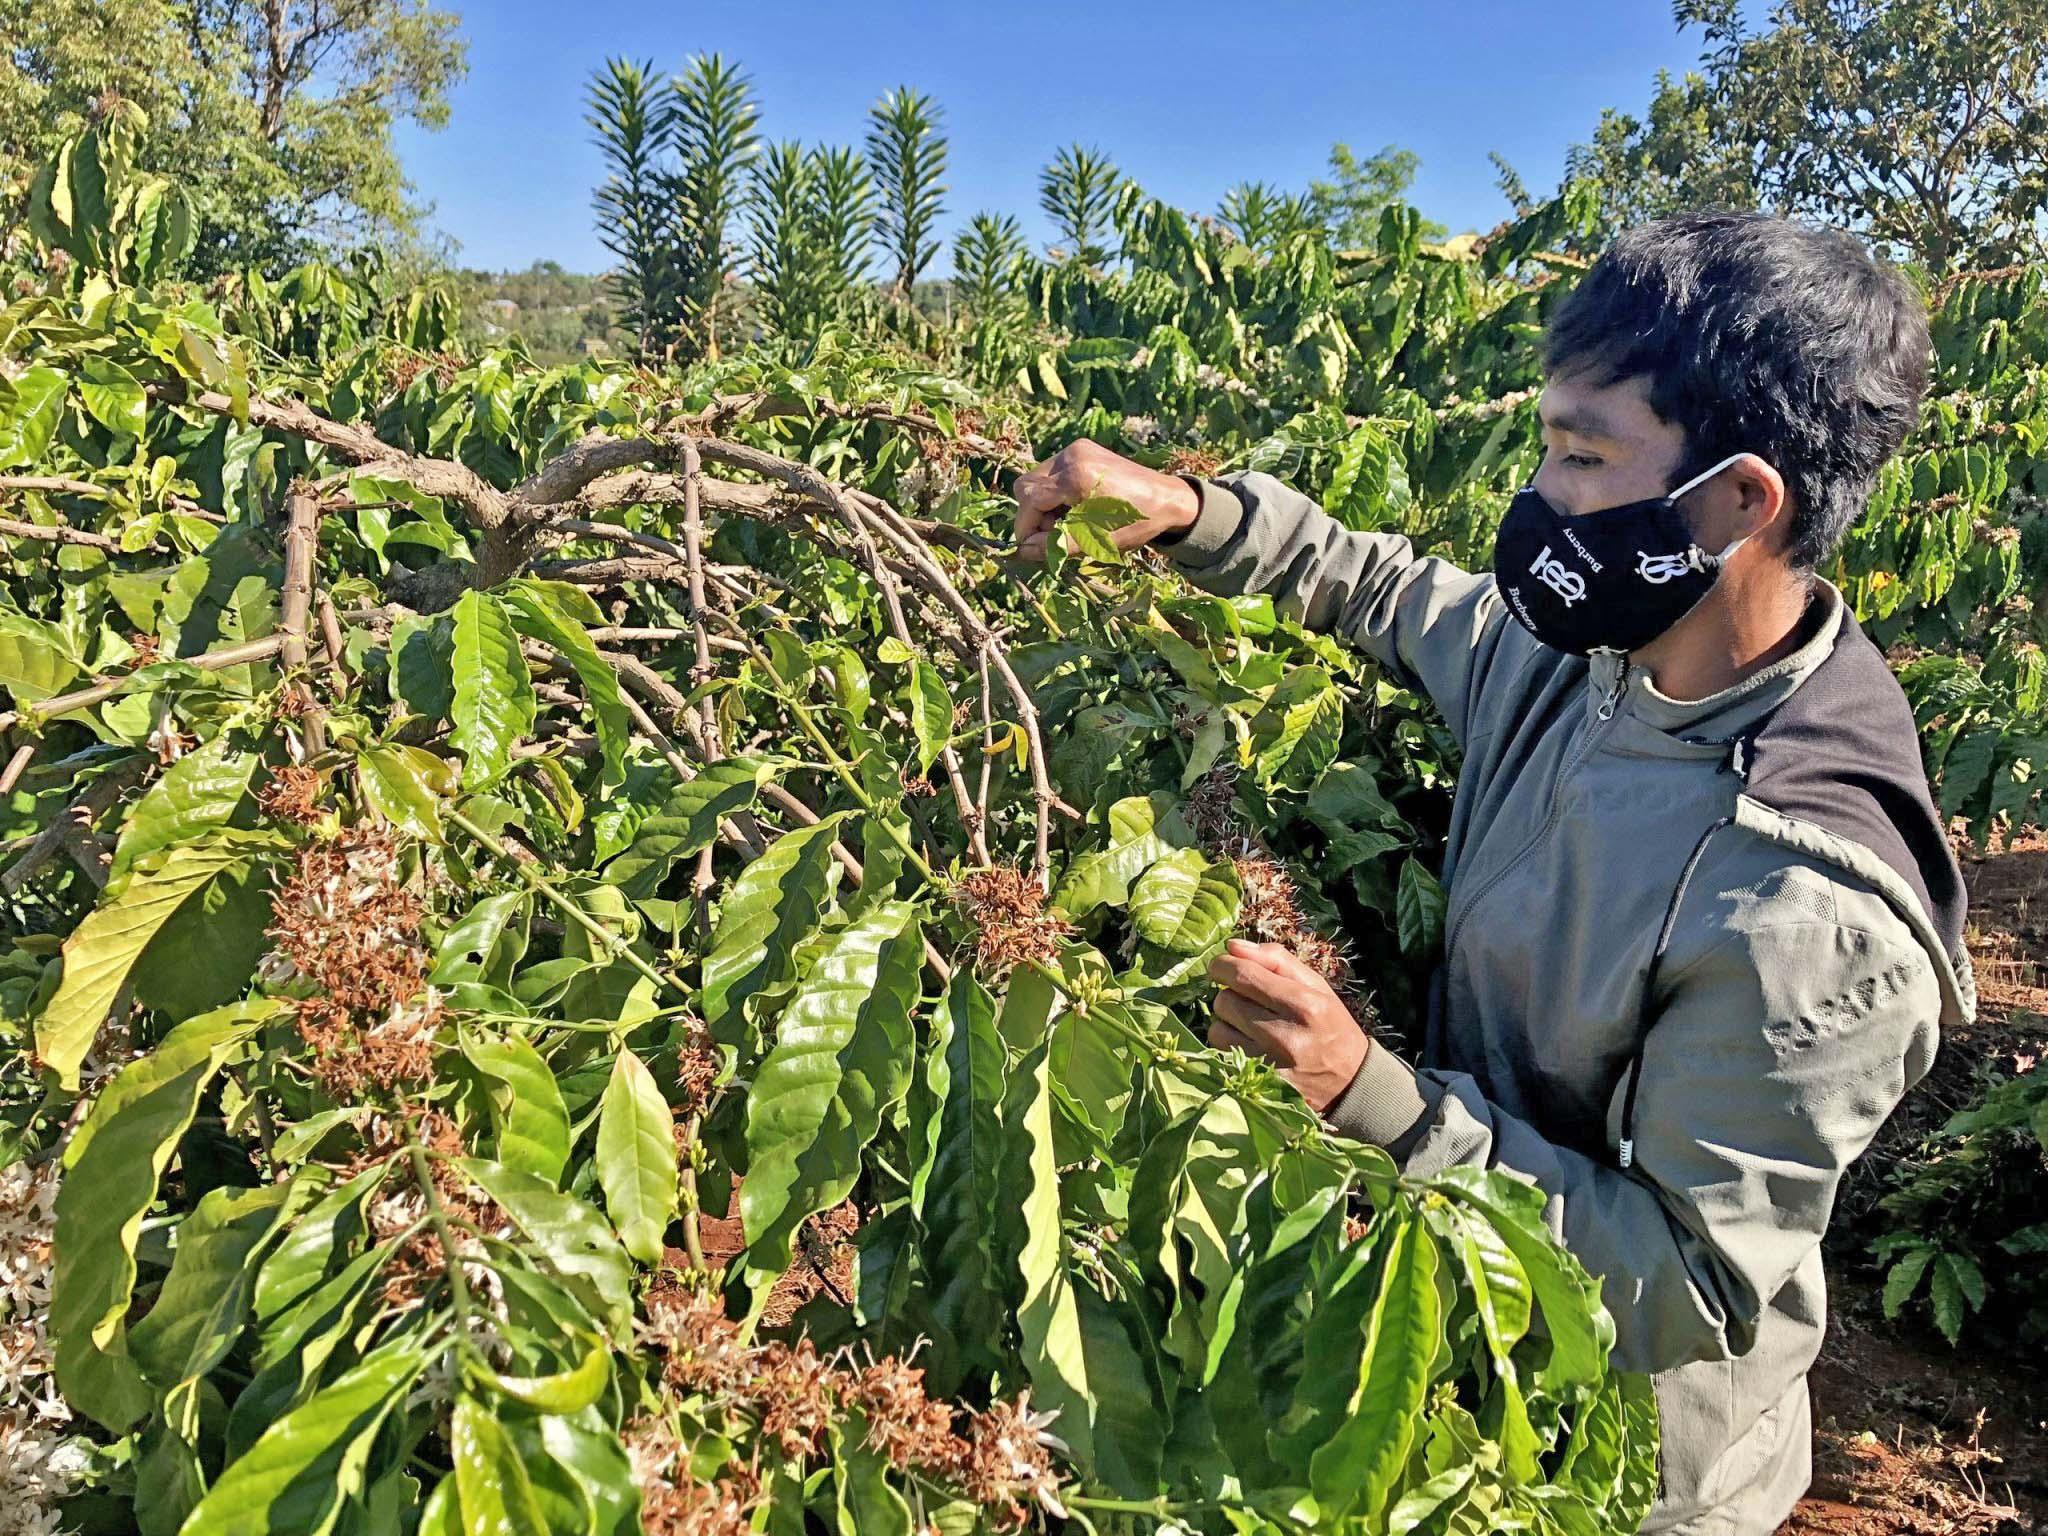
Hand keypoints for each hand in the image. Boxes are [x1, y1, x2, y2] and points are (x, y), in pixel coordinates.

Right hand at [1012, 439, 1200, 561]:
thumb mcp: (1093, 541)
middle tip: (1055, 533)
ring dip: (1044, 504)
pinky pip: (1053, 472)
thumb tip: (1022, 550)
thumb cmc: (1134, 523)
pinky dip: (1056, 492)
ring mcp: (1076, 449)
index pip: (1029, 499)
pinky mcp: (1081, 448)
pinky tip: (1076, 505)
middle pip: (1027, 485)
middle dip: (1034, 513)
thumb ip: (1054, 546)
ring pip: (1037, 478)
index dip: (1025, 526)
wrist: (1166, 499)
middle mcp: (1072, 456)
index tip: (1031, 546)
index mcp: (1076, 477)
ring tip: (1069, 520)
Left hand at [1206, 938, 1367, 1114]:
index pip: (1243, 975)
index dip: (1223, 965)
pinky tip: (1249, 1044)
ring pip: (1217, 1029)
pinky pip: (1220, 1054)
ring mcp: (1269, 1064)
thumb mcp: (1316, 986)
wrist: (1350, 1082)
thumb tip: (1232, 946)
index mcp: (1303, 1004)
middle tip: (1247, 999)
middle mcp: (1285, 1035)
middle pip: (1225, 1001)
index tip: (1222, 966)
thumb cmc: (1330, 1026)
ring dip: (1226, 1021)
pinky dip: (1228, 1044)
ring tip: (1250, 1024)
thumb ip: (1276, 960)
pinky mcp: (1258, 1083)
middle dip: (1229, 993)